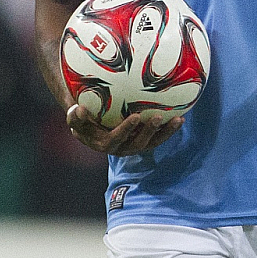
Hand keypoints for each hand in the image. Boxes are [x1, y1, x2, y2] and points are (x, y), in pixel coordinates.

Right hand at [66, 104, 183, 155]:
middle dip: (149, 132)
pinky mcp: (144, 140)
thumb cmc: (83, 118)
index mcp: (105, 143)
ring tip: (178, 120)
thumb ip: (75, 115)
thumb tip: (79, 109)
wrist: (93, 124)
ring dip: (166, 132)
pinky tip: (181, 116)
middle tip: (156, 117)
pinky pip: (159, 136)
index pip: (116, 139)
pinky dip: (169, 129)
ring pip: (153, 142)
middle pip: (138, 143)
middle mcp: (122, 148)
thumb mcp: (75, 117)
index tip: (135, 116)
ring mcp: (135, 145)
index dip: (126, 130)